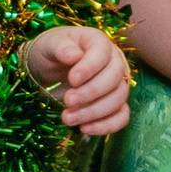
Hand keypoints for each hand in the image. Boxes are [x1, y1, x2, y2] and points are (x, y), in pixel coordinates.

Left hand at [24, 22, 132, 138]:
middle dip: (91, 93)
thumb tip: (74, 56)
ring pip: (118, 99)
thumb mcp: (49, 44)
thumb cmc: (51, 52)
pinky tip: (84, 129)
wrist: (49, 68)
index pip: (103, 54)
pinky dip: (106, 125)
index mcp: (98, 42)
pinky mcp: (115, 104)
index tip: (72, 79)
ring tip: (67, 118)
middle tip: (67, 100)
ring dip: (94, 112)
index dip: (90, 68)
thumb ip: (61, 47)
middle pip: (115, 79)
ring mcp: (117, 84)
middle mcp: (113, 62)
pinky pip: (121, 117)